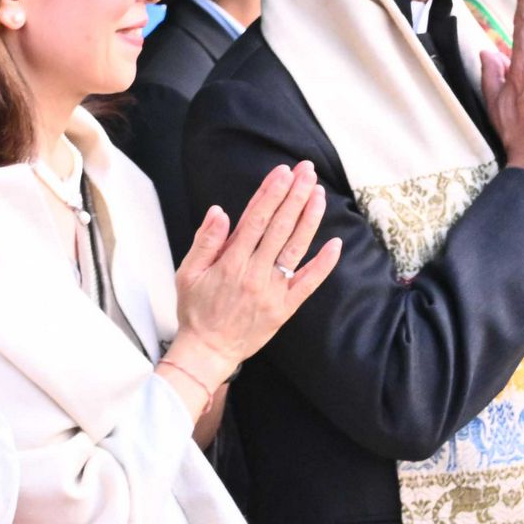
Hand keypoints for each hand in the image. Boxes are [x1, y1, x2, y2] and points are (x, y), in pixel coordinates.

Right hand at [167, 162, 337, 387]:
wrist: (208, 351)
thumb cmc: (196, 311)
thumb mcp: (188, 273)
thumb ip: (205, 241)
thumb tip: (219, 212)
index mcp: (230, 262)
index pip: (255, 219)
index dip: (271, 193)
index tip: (283, 172)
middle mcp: (255, 273)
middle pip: (280, 227)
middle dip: (295, 195)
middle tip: (307, 172)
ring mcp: (273, 291)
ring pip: (295, 248)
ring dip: (309, 219)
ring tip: (319, 194)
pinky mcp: (285, 308)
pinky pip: (308, 283)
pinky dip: (323, 264)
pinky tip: (336, 244)